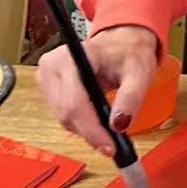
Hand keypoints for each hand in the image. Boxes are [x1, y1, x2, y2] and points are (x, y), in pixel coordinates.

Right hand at [37, 25, 157, 154]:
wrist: (121, 41)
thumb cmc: (129, 51)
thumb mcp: (140, 72)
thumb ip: (131, 98)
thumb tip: (119, 124)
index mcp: (72, 58)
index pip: (75, 103)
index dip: (92, 130)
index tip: (109, 146)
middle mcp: (52, 67)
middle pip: (66, 114)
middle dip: (91, 133)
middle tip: (112, 144)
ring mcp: (47, 77)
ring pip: (63, 118)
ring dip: (86, 130)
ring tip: (107, 133)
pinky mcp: (49, 88)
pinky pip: (63, 114)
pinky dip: (81, 124)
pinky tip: (97, 123)